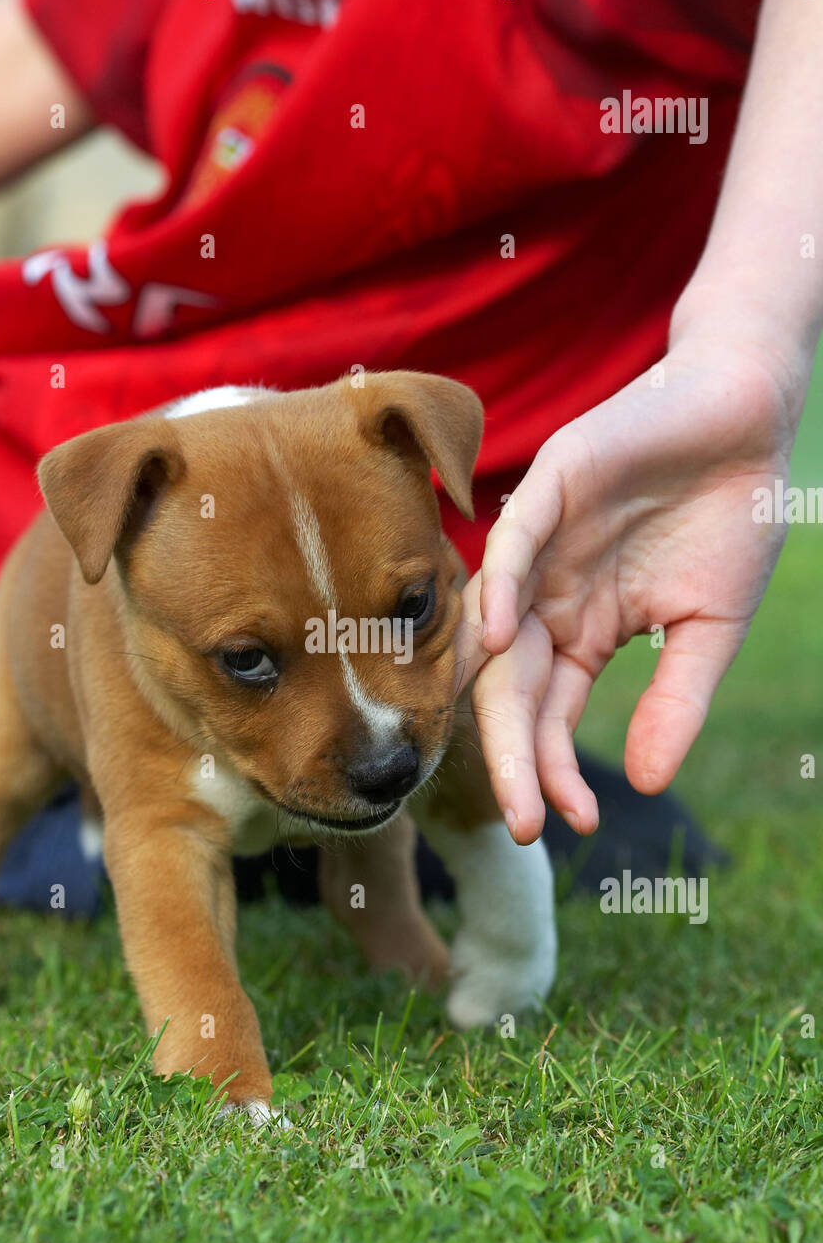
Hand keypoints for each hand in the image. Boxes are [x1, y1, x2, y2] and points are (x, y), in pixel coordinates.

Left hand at [456, 330, 811, 844]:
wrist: (748, 419)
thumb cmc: (729, 519)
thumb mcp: (710, 627)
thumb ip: (675, 700)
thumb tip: (647, 783)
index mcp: (580, 632)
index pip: (549, 714)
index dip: (551, 770)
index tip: (568, 824)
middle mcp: (546, 597)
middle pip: (512, 687)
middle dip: (514, 757)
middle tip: (520, 822)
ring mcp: (542, 546)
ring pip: (500, 628)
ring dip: (495, 693)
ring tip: (501, 762)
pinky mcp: (551, 486)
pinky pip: (515, 542)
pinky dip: (504, 586)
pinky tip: (505, 638)